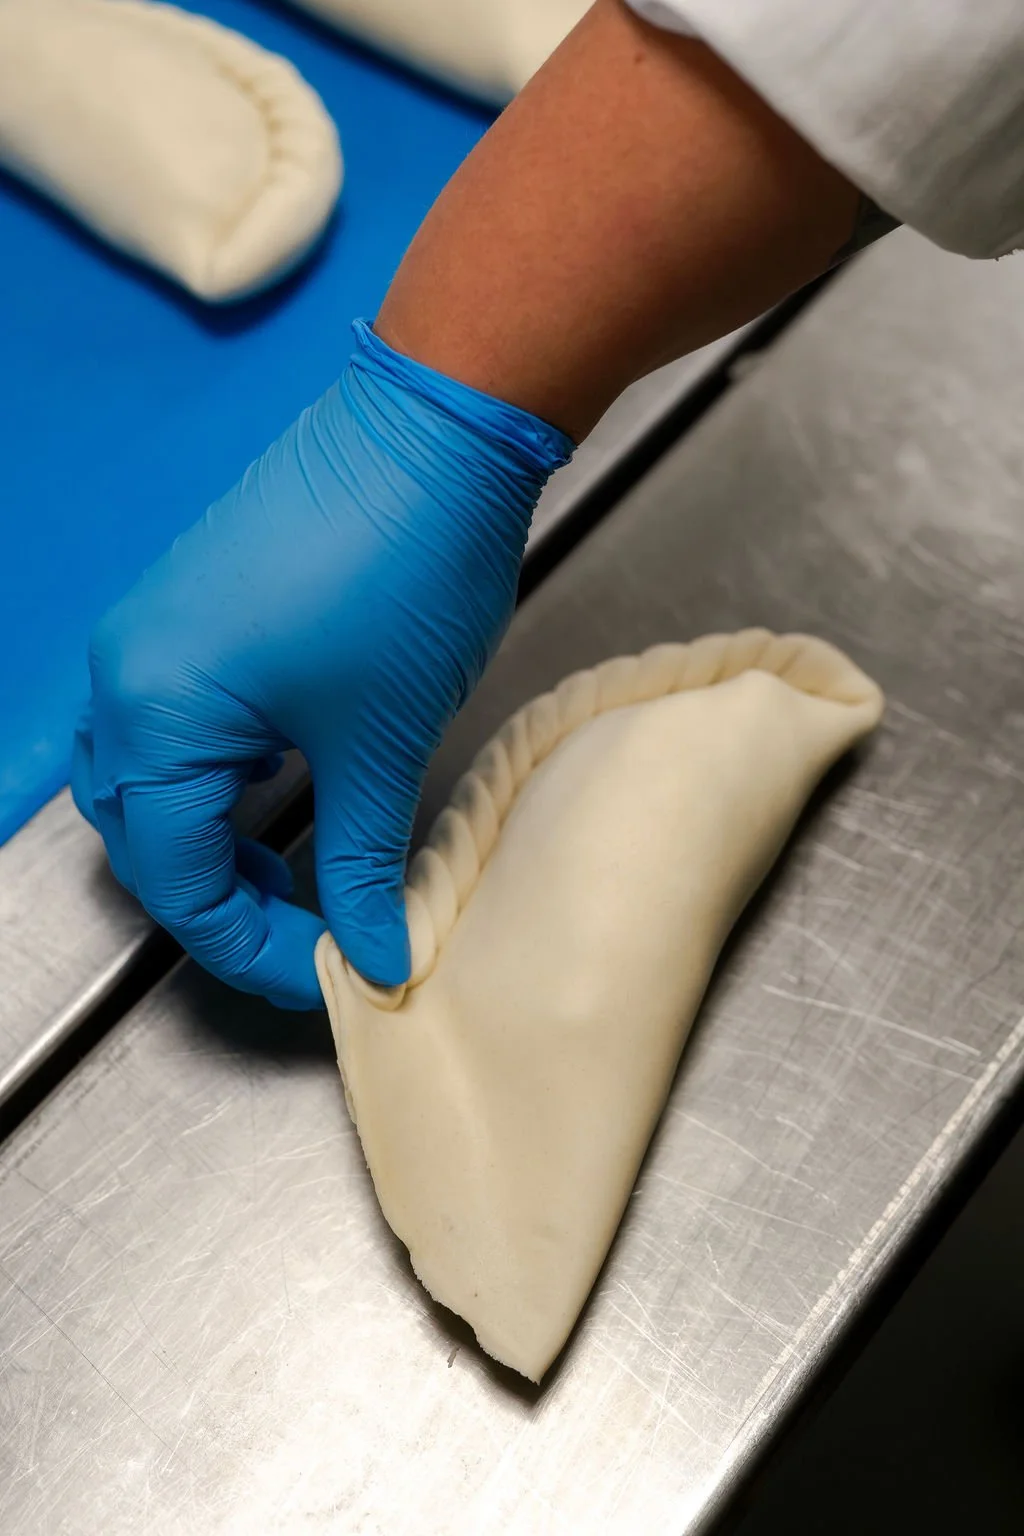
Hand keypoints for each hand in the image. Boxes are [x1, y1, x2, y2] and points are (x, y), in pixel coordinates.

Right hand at [73, 323, 570, 1008]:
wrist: (433, 432)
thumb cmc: (402, 576)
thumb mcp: (382, 745)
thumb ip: (365, 864)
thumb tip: (373, 956)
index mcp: (154, 713)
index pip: (177, 880)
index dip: (249, 949)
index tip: (324, 979)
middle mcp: (126, 674)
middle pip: (144, 835)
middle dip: (220, 900)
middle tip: (305, 937)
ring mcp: (151, 633)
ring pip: (150, 781)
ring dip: (211, 842)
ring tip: (293, 877)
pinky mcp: (191, 608)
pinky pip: (172, 723)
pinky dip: (215, 781)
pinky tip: (279, 789)